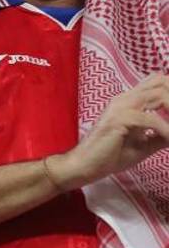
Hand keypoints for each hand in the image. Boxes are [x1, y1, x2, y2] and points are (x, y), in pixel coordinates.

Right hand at [48, 73, 168, 190]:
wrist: (86, 166)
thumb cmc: (111, 155)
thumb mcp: (144, 145)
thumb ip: (161, 136)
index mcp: (129, 101)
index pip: (157, 82)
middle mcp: (125, 98)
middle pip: (161, 82)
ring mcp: (120, 106)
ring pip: (159, 94)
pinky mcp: (118, 119)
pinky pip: (150, 118)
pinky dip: (166, 129)